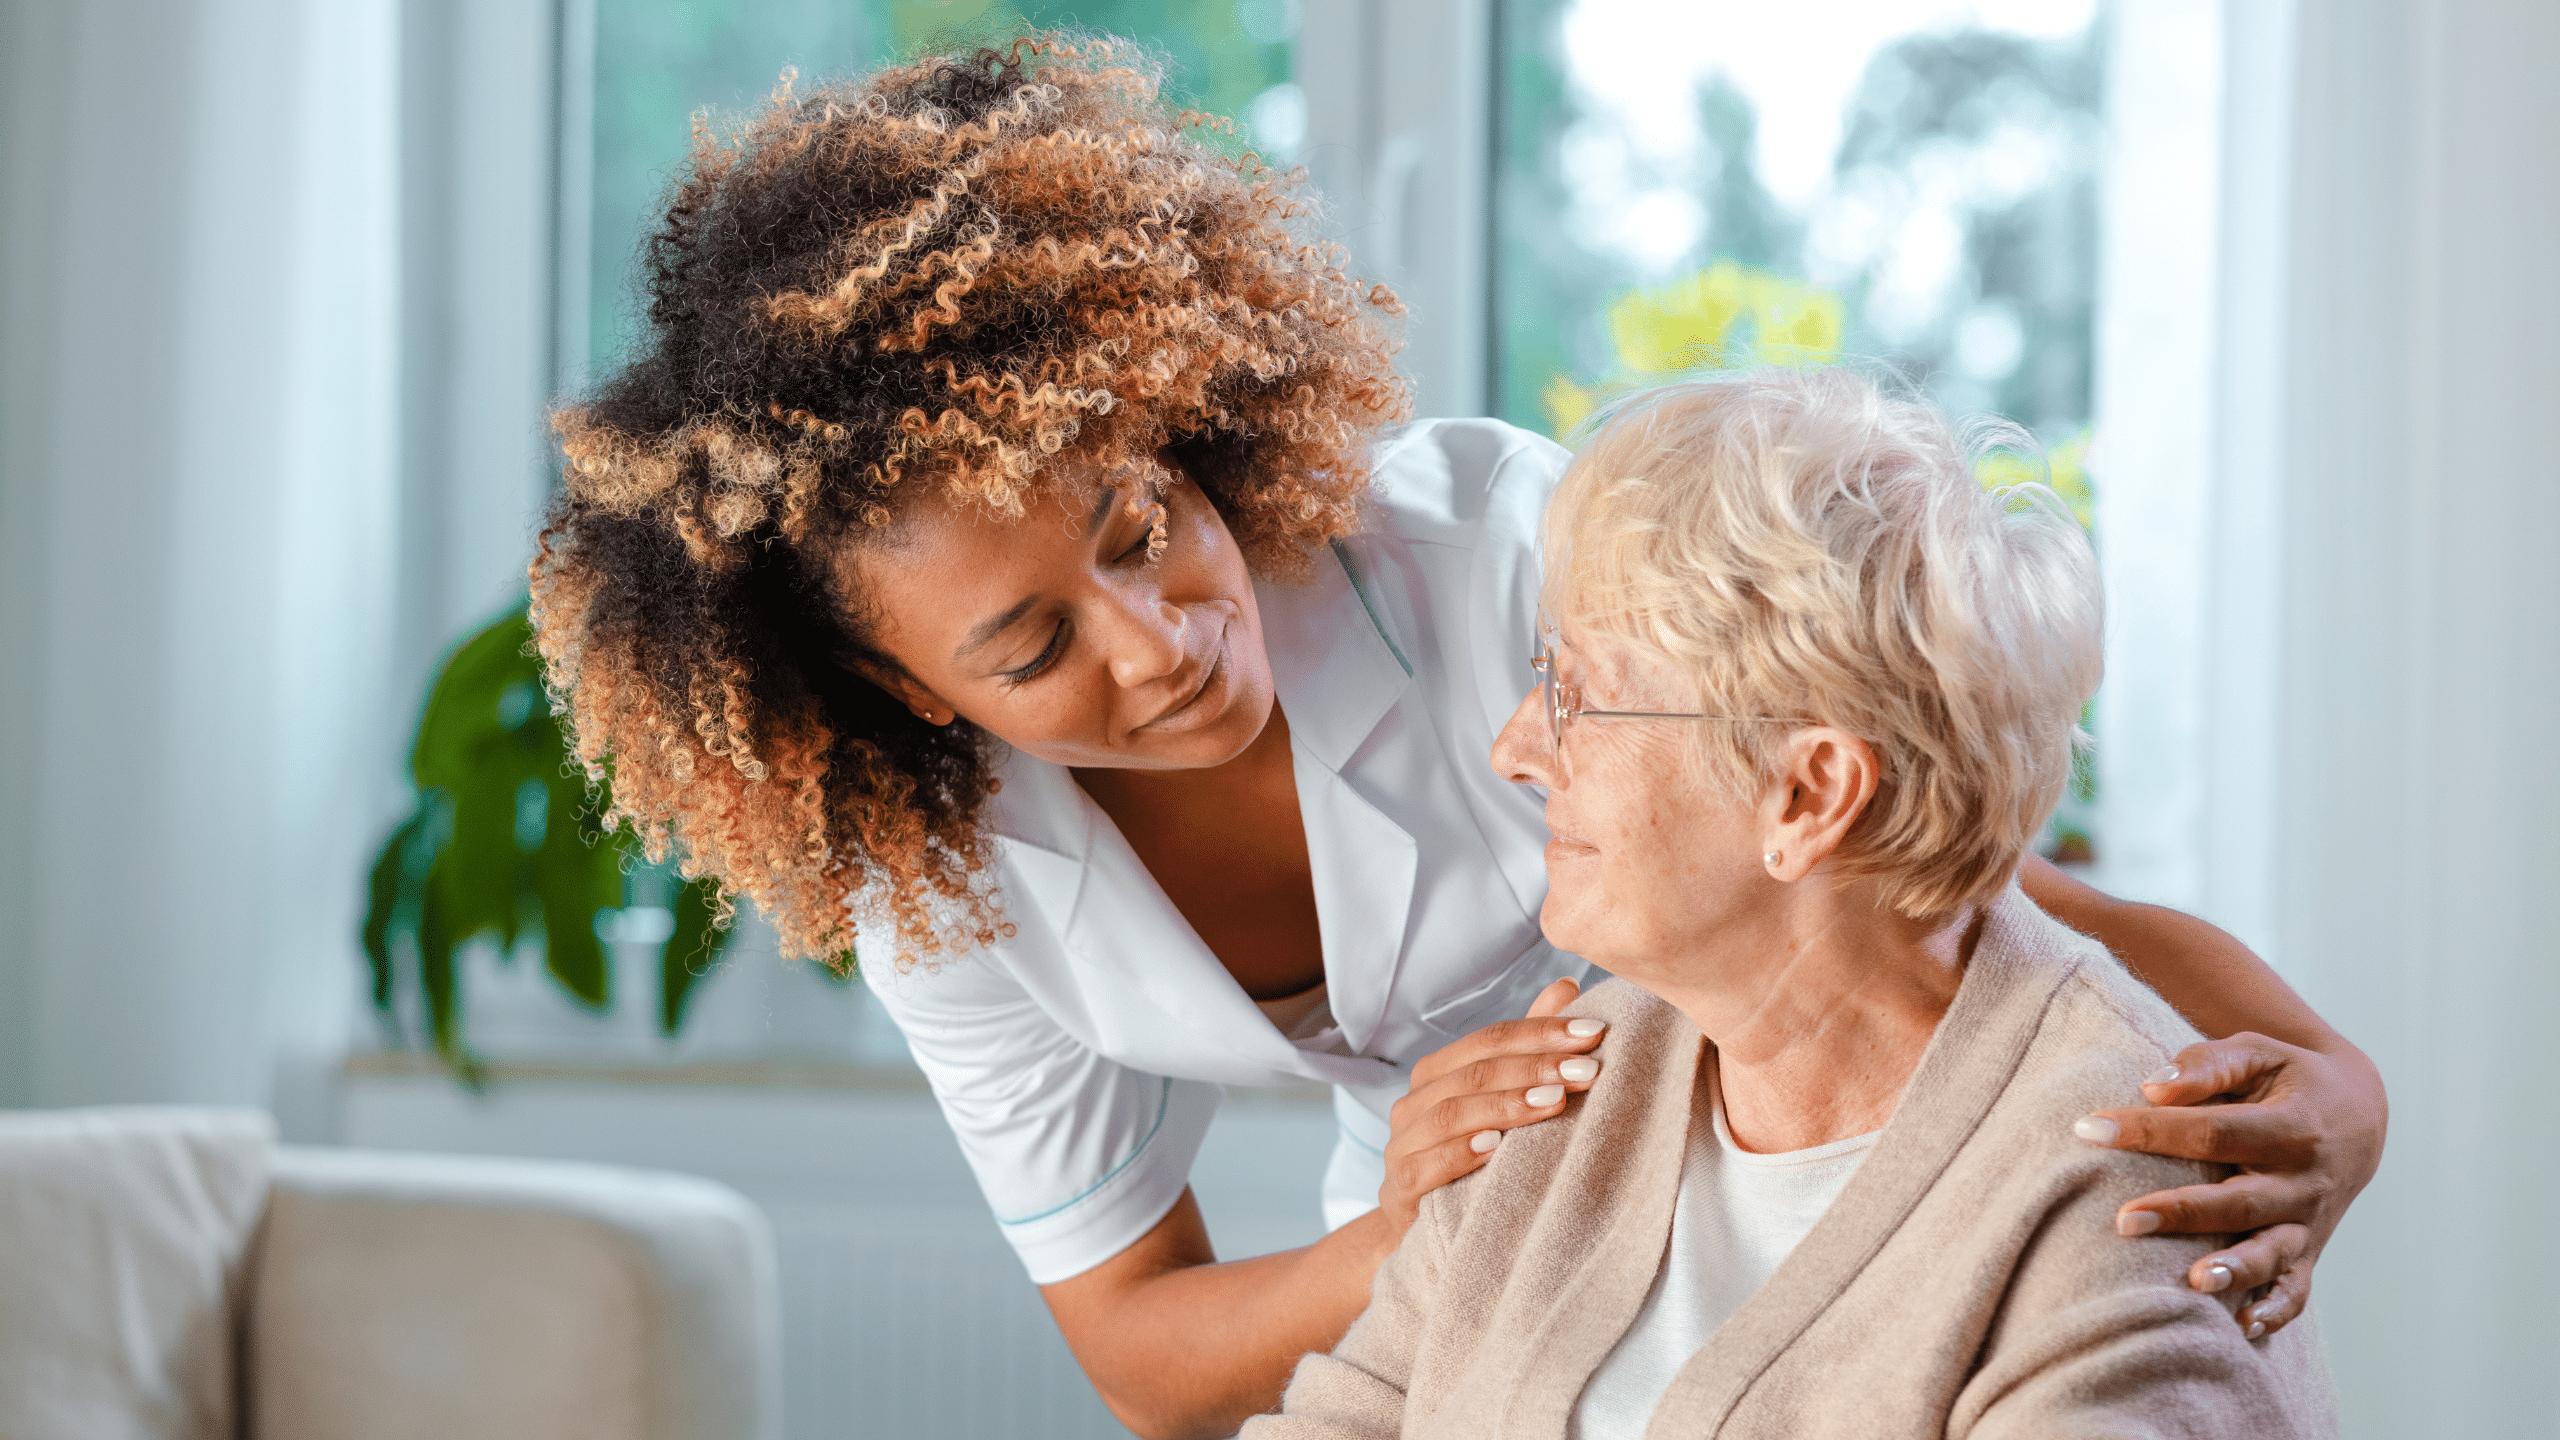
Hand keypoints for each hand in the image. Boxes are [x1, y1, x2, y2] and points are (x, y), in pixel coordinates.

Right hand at [1376, 977, 1605, 1240]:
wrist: (1426, 1234)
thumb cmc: (1475, 1161)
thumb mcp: (1505, 1104)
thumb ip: (1530, 1048)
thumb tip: (1568, 987)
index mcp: (1438, 1073)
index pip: (1490, 1039)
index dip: (1541, 1032)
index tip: (1595, 1034)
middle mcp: (1413, 1103)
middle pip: (1474, 1072)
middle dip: (1535, 1067)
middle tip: (1587, 1069)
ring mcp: (1401, 1145)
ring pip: (1451, 1113)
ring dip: (1506, 1105)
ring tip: (1556, 1102)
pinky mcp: (1397, 1190)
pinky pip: (1424, 1166)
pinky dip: (1460, 1153)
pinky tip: (1497, 1147)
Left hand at [2074, 1031, 2386, 1337]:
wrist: (2358, 1114)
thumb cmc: (2287, 1078)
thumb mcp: (2258, 1052)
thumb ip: (2208, 1065)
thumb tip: (2153, 1088)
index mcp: (2291, 1127)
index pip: (2212, 1131)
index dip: (2149, 1130)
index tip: (2088, 1128)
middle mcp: (2304, 1180)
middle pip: (2239, 1201)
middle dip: (2181, 1212)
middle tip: (2123, 1220)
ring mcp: (2309, 1222)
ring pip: (2273, 1253)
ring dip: (2235, 1270)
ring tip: (2195, 1282)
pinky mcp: (2310, 1251)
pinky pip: (2298, 1290)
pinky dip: (2275, 1311)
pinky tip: (2242, 1327)